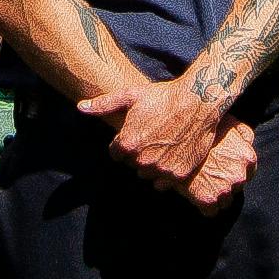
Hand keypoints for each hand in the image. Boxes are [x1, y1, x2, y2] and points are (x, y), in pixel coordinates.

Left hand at [78, 78, 231, 192]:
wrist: (198, 102)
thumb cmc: (163, 96)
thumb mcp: (131, 95)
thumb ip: (103, 104)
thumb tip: (80, 107)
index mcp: (127, 144)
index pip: (116, 153)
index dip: (125, 141)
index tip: (137, 130)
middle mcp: (142, 160)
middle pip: (132, 164)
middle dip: (138, 153)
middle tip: (152, 135)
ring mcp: (161, 169)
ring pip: (147, 174)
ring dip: (152, 164)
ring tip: (163, 144)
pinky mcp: (179, 175)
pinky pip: (164, 183)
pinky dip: (166, 173)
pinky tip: (172, 155)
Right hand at [184, 121, 257, 213]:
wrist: (176, 138)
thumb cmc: (202, 127)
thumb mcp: (228, 120)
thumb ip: (243, 131)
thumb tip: (249, 138)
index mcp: (247, 158)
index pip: (249, 174)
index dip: (235, 172)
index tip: (223, 170)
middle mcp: (240, 176)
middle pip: (236, 189)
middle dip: (224, 184)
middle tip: (208, 176)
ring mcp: (225, 189)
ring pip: (224, 202)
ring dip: (214, 196)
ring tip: (200, 186)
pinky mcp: (208, 200)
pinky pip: (210, 212)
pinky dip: (203, 207)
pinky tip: (195, 196)